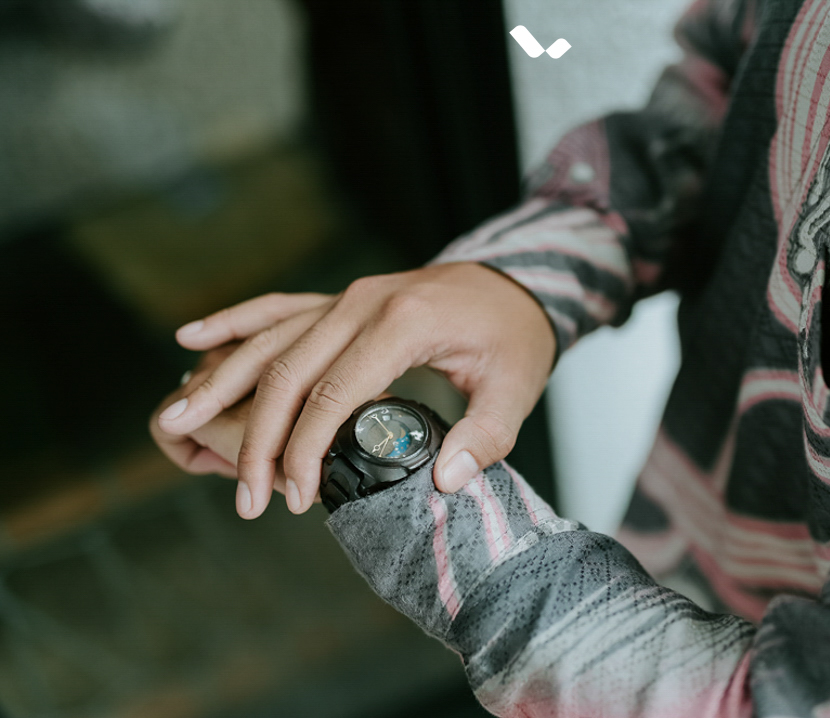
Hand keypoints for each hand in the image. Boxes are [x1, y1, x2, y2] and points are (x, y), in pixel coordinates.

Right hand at [155, 263, 555, 519]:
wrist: (513, 283)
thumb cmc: (514, 336)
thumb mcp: (516, 387)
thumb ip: (485, 435)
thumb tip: (445, 481)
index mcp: (403, 322)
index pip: (334, 394)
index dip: (306, 450)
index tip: (295, 497)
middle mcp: (363, 302)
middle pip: (288, 371)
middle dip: (259, 439)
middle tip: (247, 498)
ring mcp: (346, 295)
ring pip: (270, 340)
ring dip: (223, 384)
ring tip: (176, 422)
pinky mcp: (339, 298)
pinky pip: (277, 307)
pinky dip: (234, 322)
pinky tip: (191, 339)